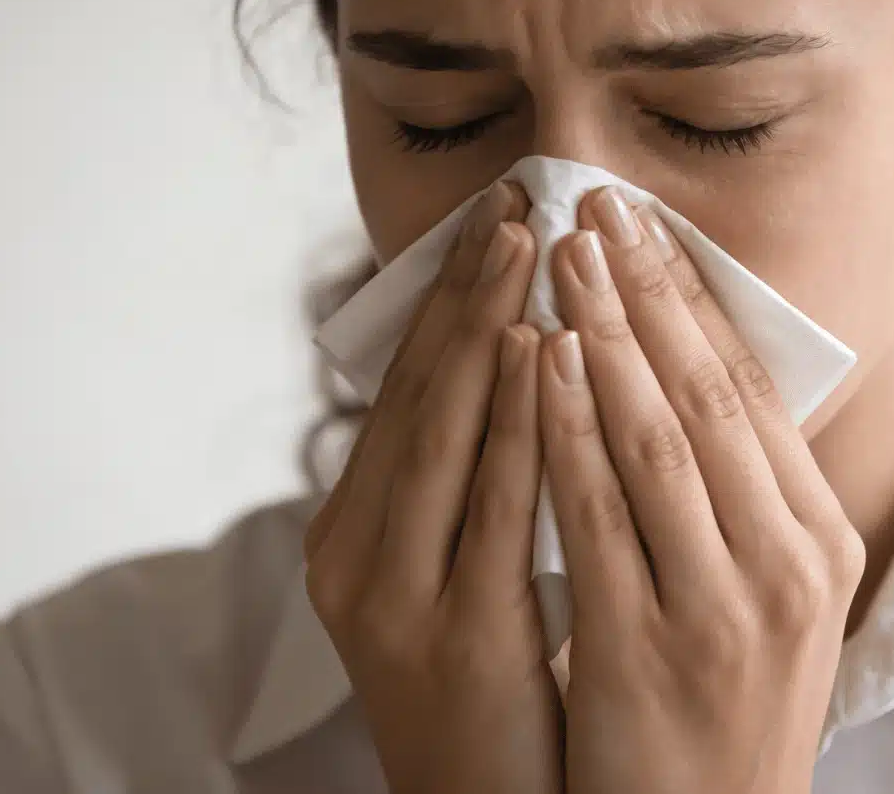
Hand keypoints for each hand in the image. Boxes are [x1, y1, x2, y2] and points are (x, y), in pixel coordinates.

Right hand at [305, 180, 563, 793]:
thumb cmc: (487, 693)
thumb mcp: (453, 576)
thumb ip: (467, 483)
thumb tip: (511, 364)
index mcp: (350, 531)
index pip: (405, 389)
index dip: (449, 298)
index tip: (496, 216)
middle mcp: (352, 552)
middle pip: (415, 393)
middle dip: (466, 290)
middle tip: (513, 199)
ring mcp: (391, 595)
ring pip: (443, 433)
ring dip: (486, 329)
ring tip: (525, 245)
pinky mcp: (449, 632)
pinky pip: (491, 506)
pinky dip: (516, 420)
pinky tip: (543, 356)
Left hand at [541, 187, 864, 793]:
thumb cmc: (721, 706)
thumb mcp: (765, 597)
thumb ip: (742, 495)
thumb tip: (688, 370)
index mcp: (823, 543)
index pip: (755, 391)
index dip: (696, 297)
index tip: (644, 223)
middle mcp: (792, 568)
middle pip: (710, 394)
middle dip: (646, 288)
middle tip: (593, 203)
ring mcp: (726, 610)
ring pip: (658, 438)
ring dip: (605, 332)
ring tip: (558, 254)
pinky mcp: (651, 650)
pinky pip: (600, 514)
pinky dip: (569, 427)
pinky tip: (539, 362)